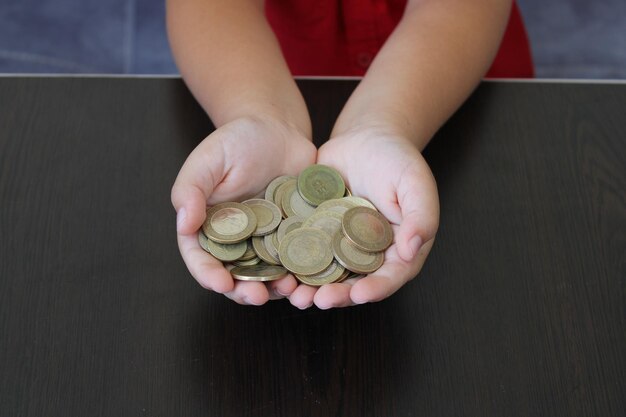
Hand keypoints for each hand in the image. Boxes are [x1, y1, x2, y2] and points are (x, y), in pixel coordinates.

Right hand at [171, 115, 315, 304]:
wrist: (278, 130)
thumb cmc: (237, 140)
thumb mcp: (209, 158)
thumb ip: (191, 189)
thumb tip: (184, 224)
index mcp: (208, 226)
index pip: (201, 258)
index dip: (208, 275)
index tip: (220, 284)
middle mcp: (236, 240)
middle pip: (234, 275)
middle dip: (244, 291)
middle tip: (258, 296)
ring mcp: (266, 241)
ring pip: (267, 274)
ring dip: (275, 287)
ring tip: (287, 289)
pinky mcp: (293, 236)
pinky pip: (296, 260)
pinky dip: (301, 272)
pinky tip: (309, 275)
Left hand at [288, 127, 439, 308]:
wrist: (365, 137)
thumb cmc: (397, 159)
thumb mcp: (415, 183)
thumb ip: (421, 216)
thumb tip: (413, 250)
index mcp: (398, 249)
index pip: (390, 276)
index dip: (376, 289)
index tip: (359, 294)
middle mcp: (367, 254)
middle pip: (354, 283)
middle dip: (337, 296)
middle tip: (319, 301)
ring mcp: (339, 245)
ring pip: (325, 274)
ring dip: (310, 288)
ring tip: (294, 295)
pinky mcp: (316, 232)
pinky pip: (303, 251)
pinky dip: (290, 263)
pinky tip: (277, 268)